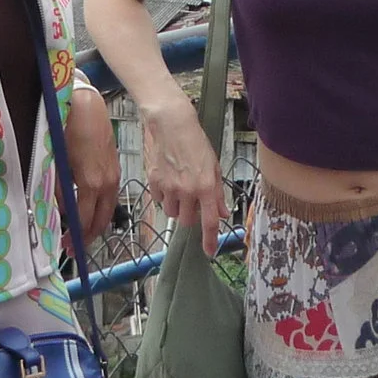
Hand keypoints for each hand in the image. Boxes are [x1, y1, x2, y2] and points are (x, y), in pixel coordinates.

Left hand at [63, 86, 120, 253]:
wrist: (87, 104)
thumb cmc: (69, 128)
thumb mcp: (58, 160)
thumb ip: (59, 188)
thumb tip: (59, 210)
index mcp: (91, 182)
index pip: (85, 219)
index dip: (75, 235)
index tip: (65, 245)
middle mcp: (107, 183)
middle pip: (101, 219)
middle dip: (88, 236)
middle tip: (73, 247)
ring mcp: (114, 175)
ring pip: (109, 209)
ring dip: (97, 224)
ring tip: (81, 232)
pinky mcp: (115, 168)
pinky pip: (111, 197)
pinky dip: (102, 209)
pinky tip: (91, 210)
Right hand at [142, 97, 226, 256]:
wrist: (171, 125)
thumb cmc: (195, 143)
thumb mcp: (214, 167)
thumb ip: (218, 193)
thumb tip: (223, 212)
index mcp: (206, 187)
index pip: (209, 222)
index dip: (209, 240)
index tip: (210, 252)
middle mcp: (187, 190)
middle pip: (186, 221)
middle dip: (190, 215)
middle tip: (192, 200)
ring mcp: (169, 187)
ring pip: (171, 212)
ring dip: (176, 206)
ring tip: (179, 186)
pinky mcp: (154, 183)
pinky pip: (159, 200)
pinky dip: (163, 195)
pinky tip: (167, 179)